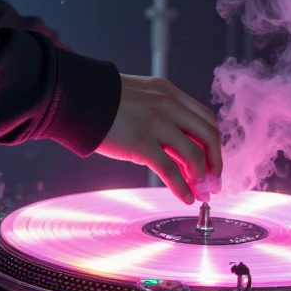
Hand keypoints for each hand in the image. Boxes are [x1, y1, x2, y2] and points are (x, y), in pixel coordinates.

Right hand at [95, 75, 221, 203]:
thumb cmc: (99, 99)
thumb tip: (173, 146)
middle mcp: (168, 105)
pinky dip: (182, 187)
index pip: (205, 119)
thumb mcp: (139, 97)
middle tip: (213, 181)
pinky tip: (185, 197)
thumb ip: (159, 115)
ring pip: (194, 155)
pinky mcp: (142, 143)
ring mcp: (157, 124)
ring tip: (200, 192)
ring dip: (201, 178)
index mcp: (168, 93)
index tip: (212, 162)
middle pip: (209, 136)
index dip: (213, 144)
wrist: (74, 96)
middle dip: (215, 163)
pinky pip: (171, 170)